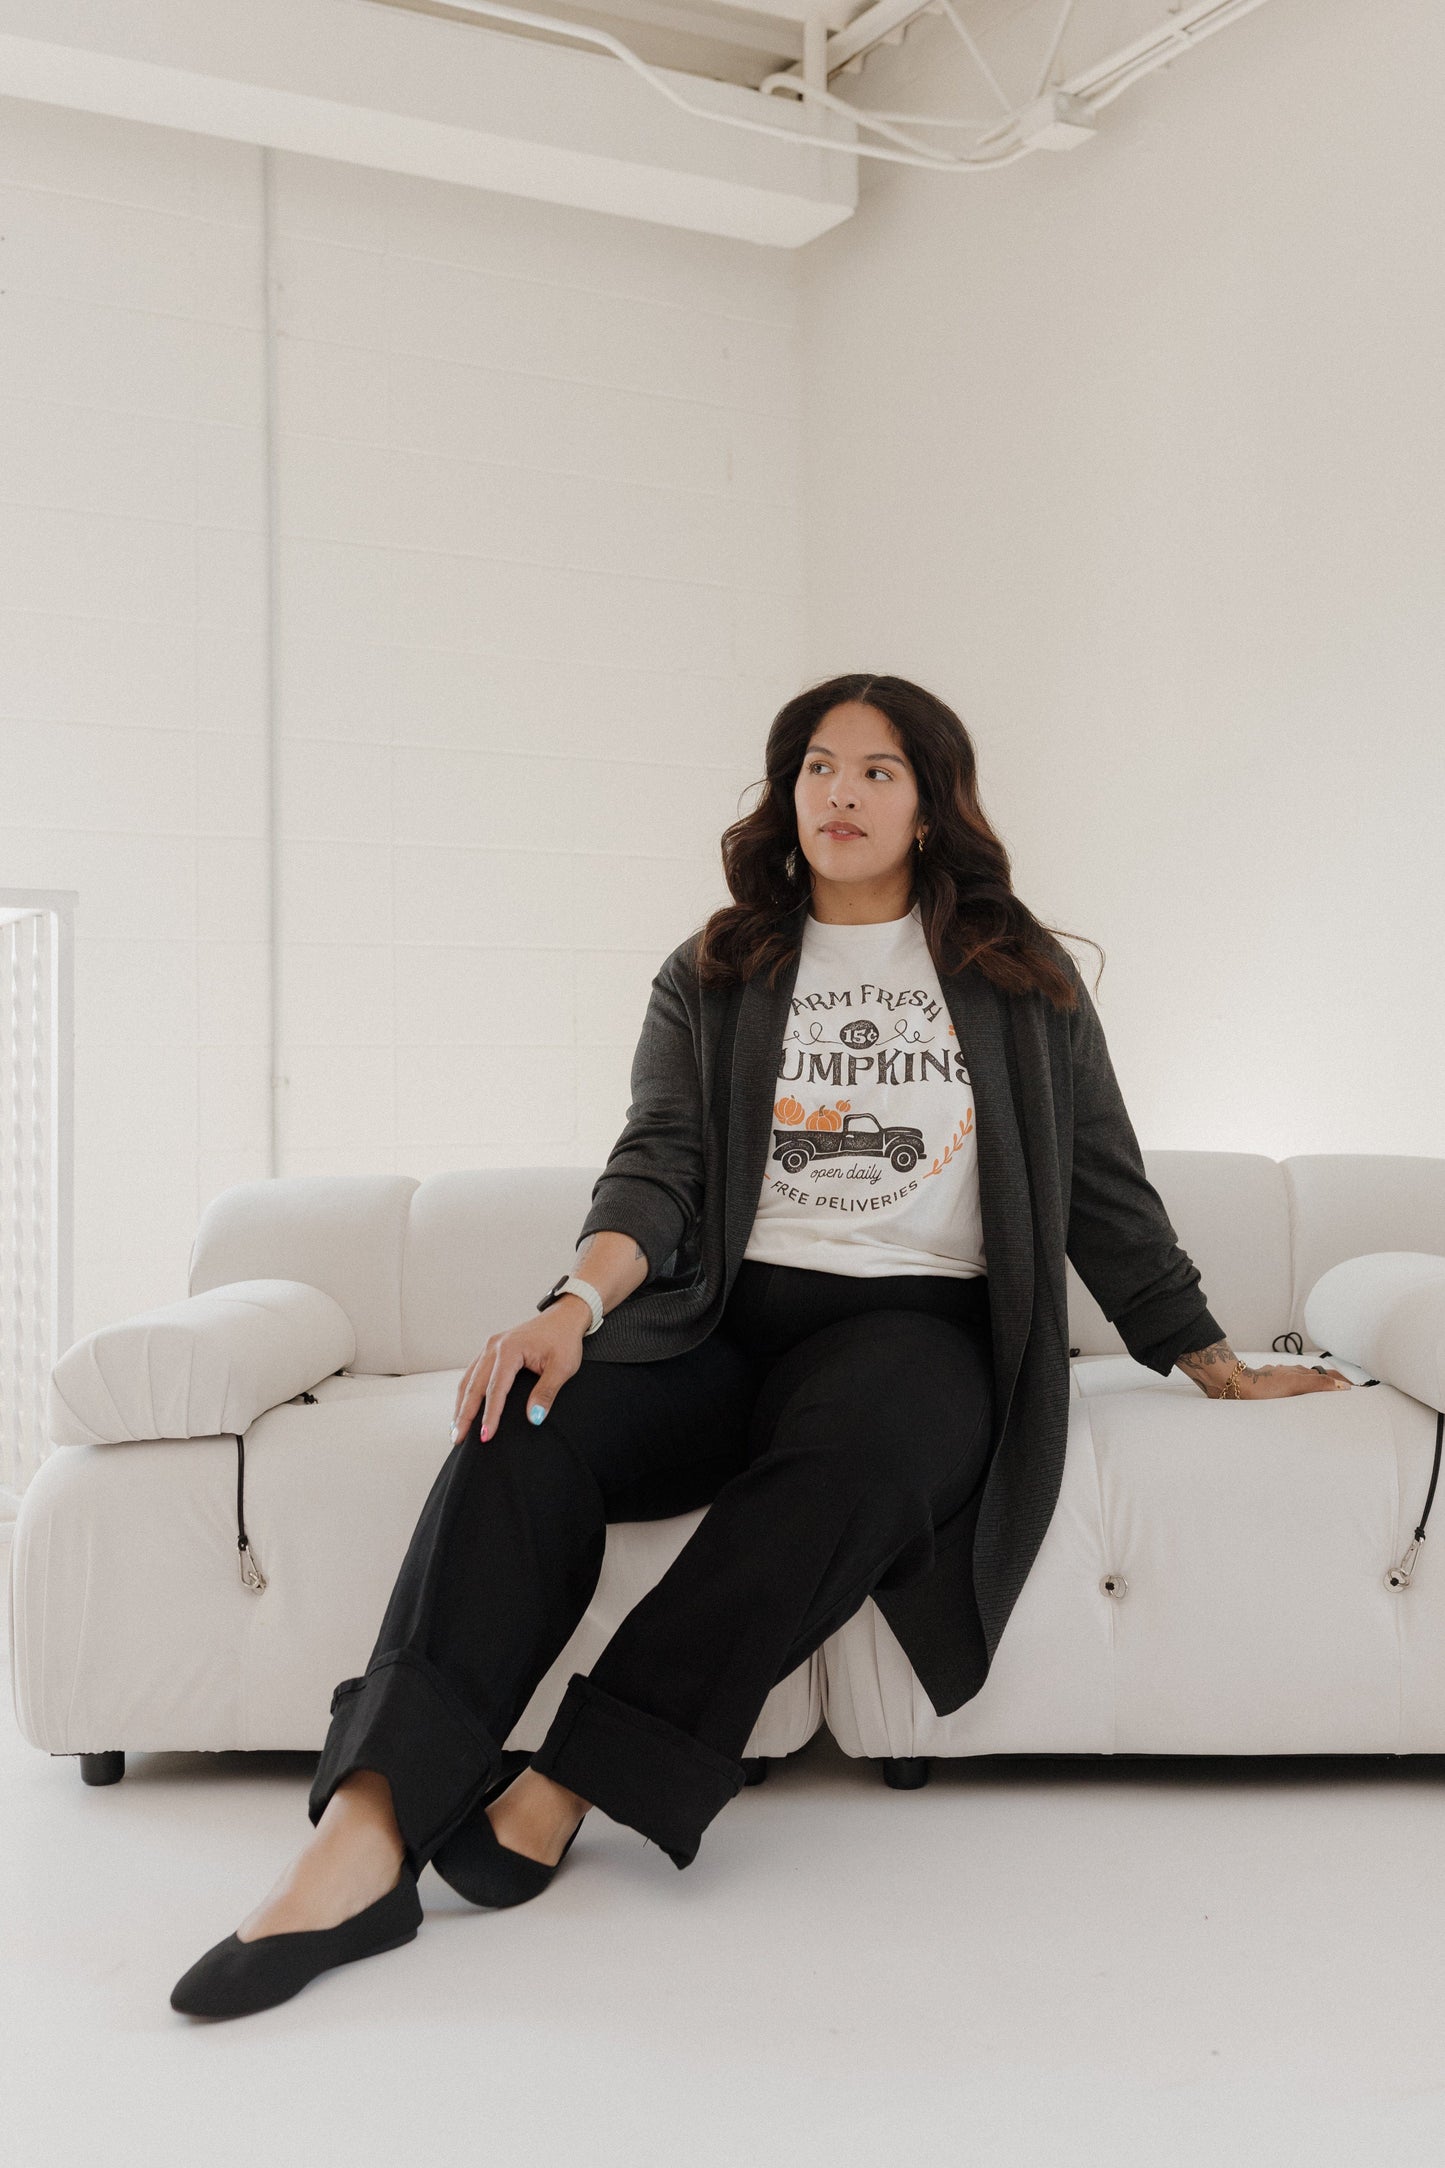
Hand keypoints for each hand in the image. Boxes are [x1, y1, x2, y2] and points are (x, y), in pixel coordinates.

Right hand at [450, 1299, 588, 1441]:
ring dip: (461, 1405)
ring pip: (468, 1380)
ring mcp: (490, 1347)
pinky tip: (463, 1408)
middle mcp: (494, 1346)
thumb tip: (534, 1418)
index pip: (496, 1389)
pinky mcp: (491, 1350)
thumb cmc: (564, 1340)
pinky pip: (472, 1373)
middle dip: (464, 1415)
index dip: (490, 1415)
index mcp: (510, 1349)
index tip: (486, 1436)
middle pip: (474, 1386)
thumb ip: (546, 1392)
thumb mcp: (563, 1367)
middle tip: (457, 1439)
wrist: (563, 1317)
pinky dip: (466, 1393)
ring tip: (455, 1429)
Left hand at [1233, 1362, 1354, 1398]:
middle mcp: (1292, 1374)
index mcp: (1301, 1373)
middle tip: (1345, 1393)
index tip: (1356, 1390)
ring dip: (1316, 1387)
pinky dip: (1298, 1392)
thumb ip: (1318, 1383)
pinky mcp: (1268, 1386)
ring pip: (1303, 1382)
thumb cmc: (1263, 1387)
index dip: (1343, 1381)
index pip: (1329, 1375)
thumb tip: (1342, 1385)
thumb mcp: (1295, 1385)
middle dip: (1333, 1384)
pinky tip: (1294, 1398)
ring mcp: (1279, 1379)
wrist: (1234, 1385)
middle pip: (1318, 1377)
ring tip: (1325, 1397)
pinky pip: (1288, 1389)